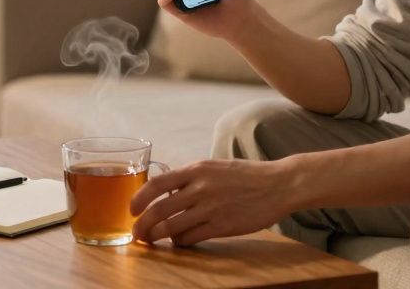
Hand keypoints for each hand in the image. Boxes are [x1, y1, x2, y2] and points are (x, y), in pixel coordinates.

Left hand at [130, 159, 293, 245]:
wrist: (278, 184)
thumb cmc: (246, 175)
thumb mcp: (215, 167)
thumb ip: (191, 177)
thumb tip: (166, 190)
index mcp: (197, 169)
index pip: (156, 184)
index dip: (139, 199)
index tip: (132, 210)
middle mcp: (200, 188)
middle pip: (159, 211)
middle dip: (142, 226)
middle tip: (136, 234)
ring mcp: (211, 209)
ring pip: (171, 228)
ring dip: (157, 237)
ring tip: (152, 240)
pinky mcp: (222, 227)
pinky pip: (190, 238)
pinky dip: (180, 242)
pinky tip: (179, 242)